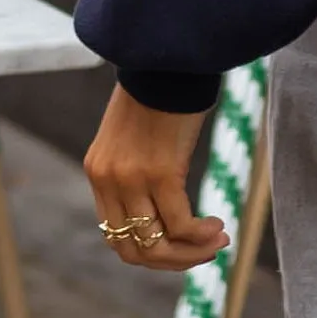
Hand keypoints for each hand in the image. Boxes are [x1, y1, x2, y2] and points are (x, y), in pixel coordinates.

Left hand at [84, 89, 226, 272]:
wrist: (166, 58)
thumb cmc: (160, 93)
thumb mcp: (135, 138)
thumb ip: (137, 171)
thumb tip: (165, 209)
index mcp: (98, 174)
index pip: (116, 237)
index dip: (152, 254)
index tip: (183, 247)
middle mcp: (108, 180)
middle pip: (134, 251)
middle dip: (173, 260)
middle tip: (207, 250)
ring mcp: (130, 178)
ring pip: (157, 244)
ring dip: (191, 251)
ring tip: (218, 239)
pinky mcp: (159, 171)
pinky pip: (179, 222)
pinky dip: (200, 233)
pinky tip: (218, 224)